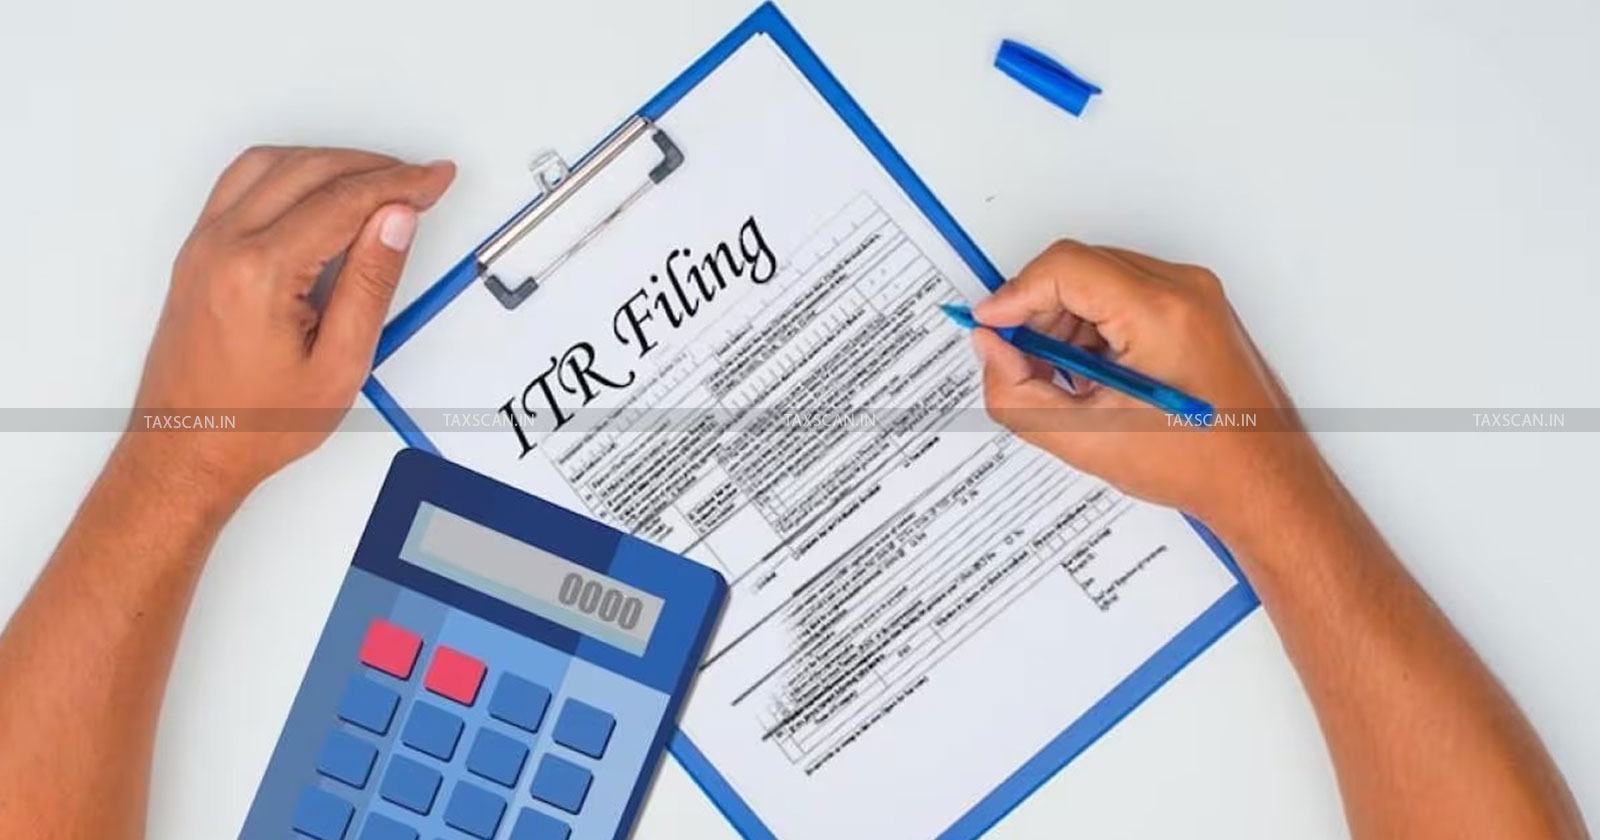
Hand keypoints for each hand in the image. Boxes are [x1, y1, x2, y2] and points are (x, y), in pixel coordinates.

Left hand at [126, 147, 455, 506]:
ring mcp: (203, 244)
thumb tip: (396, 221)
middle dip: (373, 166)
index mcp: (260, 273)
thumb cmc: (255, 423)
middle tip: (417, 181)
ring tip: (376, 182)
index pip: (344, 201)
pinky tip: (319, 188)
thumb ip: (370, 283)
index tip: (435, 178)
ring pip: (271, 163)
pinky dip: (289, 170)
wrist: (188, 449)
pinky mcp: (197, 250)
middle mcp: (222, 246)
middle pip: (309, 169)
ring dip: (329, 161)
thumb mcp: (339, 364)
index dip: (401, 183)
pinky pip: (242, 182)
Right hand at [971, 241, 1328, 536]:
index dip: (1014, 295)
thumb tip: (992, 350)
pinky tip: (1094, 377)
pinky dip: (1095, 327)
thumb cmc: (1198, 464)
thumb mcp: (1086, 438)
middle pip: (1079, 268)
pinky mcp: (1195, 309)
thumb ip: (1018, 393)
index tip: (991, 326)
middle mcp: (1182, 290)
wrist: (1261, 482)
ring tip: (1065, 380)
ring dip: (1066, 321)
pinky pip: (1125, 295)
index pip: (1064, 267)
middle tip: (1020, 360)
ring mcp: (1194, 296)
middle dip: (1038, 311)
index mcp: (1160, 313)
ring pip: (1099, 279)